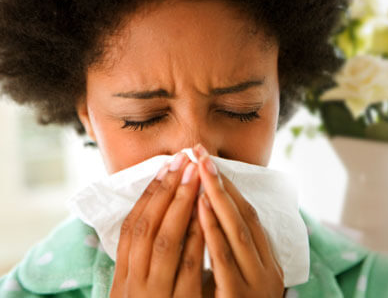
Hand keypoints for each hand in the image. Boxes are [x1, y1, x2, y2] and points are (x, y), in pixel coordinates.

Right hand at [110, 153, 204, 297]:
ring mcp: (156, 295)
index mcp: (123, 279)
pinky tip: (207, 213)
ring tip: (196, 175)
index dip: (148, 195)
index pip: (131, 228)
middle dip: (166, 190)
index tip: (165, 166)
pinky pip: (190, 265)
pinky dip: (198, 235)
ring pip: (166, 242)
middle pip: (147, 228)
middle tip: (184, 160)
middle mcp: (134, 285)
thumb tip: (160, 216)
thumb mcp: (140, 290)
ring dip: (182, 204)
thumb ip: (146, 261)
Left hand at [193, 144, 284, 297]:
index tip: (209, 164)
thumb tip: (211, 223)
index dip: (229, 188)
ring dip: (218, 197)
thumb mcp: (240, 281)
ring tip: (200, 170)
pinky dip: (213, 229)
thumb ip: (232, 255)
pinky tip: (201, 206)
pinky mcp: (239, 296)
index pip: (249, 217)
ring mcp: (256, 282)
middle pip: (245, 217)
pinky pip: (224, 258)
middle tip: (201, 153)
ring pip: (237, 231)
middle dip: (221, 184)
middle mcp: (267, 268)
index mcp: (268, 262)